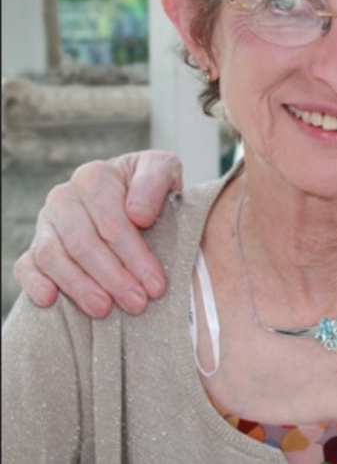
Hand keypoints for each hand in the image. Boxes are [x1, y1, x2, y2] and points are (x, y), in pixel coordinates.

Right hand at [12, 150, 182, 317]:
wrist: (133, 194)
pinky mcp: (37, 244)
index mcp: (94, 177)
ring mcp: (47, 222)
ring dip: (79, 287)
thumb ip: (154, 183)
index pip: (112, 223)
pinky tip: (51, 300)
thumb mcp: (164, 170)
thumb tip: (138, 215)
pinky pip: (27, 265)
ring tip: (105, 310)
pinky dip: (34, 282)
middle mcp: (64, 197)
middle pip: (84, 244)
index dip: (135, 256)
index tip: (156, 284)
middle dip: (113, 278)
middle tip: (137, 304)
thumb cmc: (150, 187)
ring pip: (54, 257)